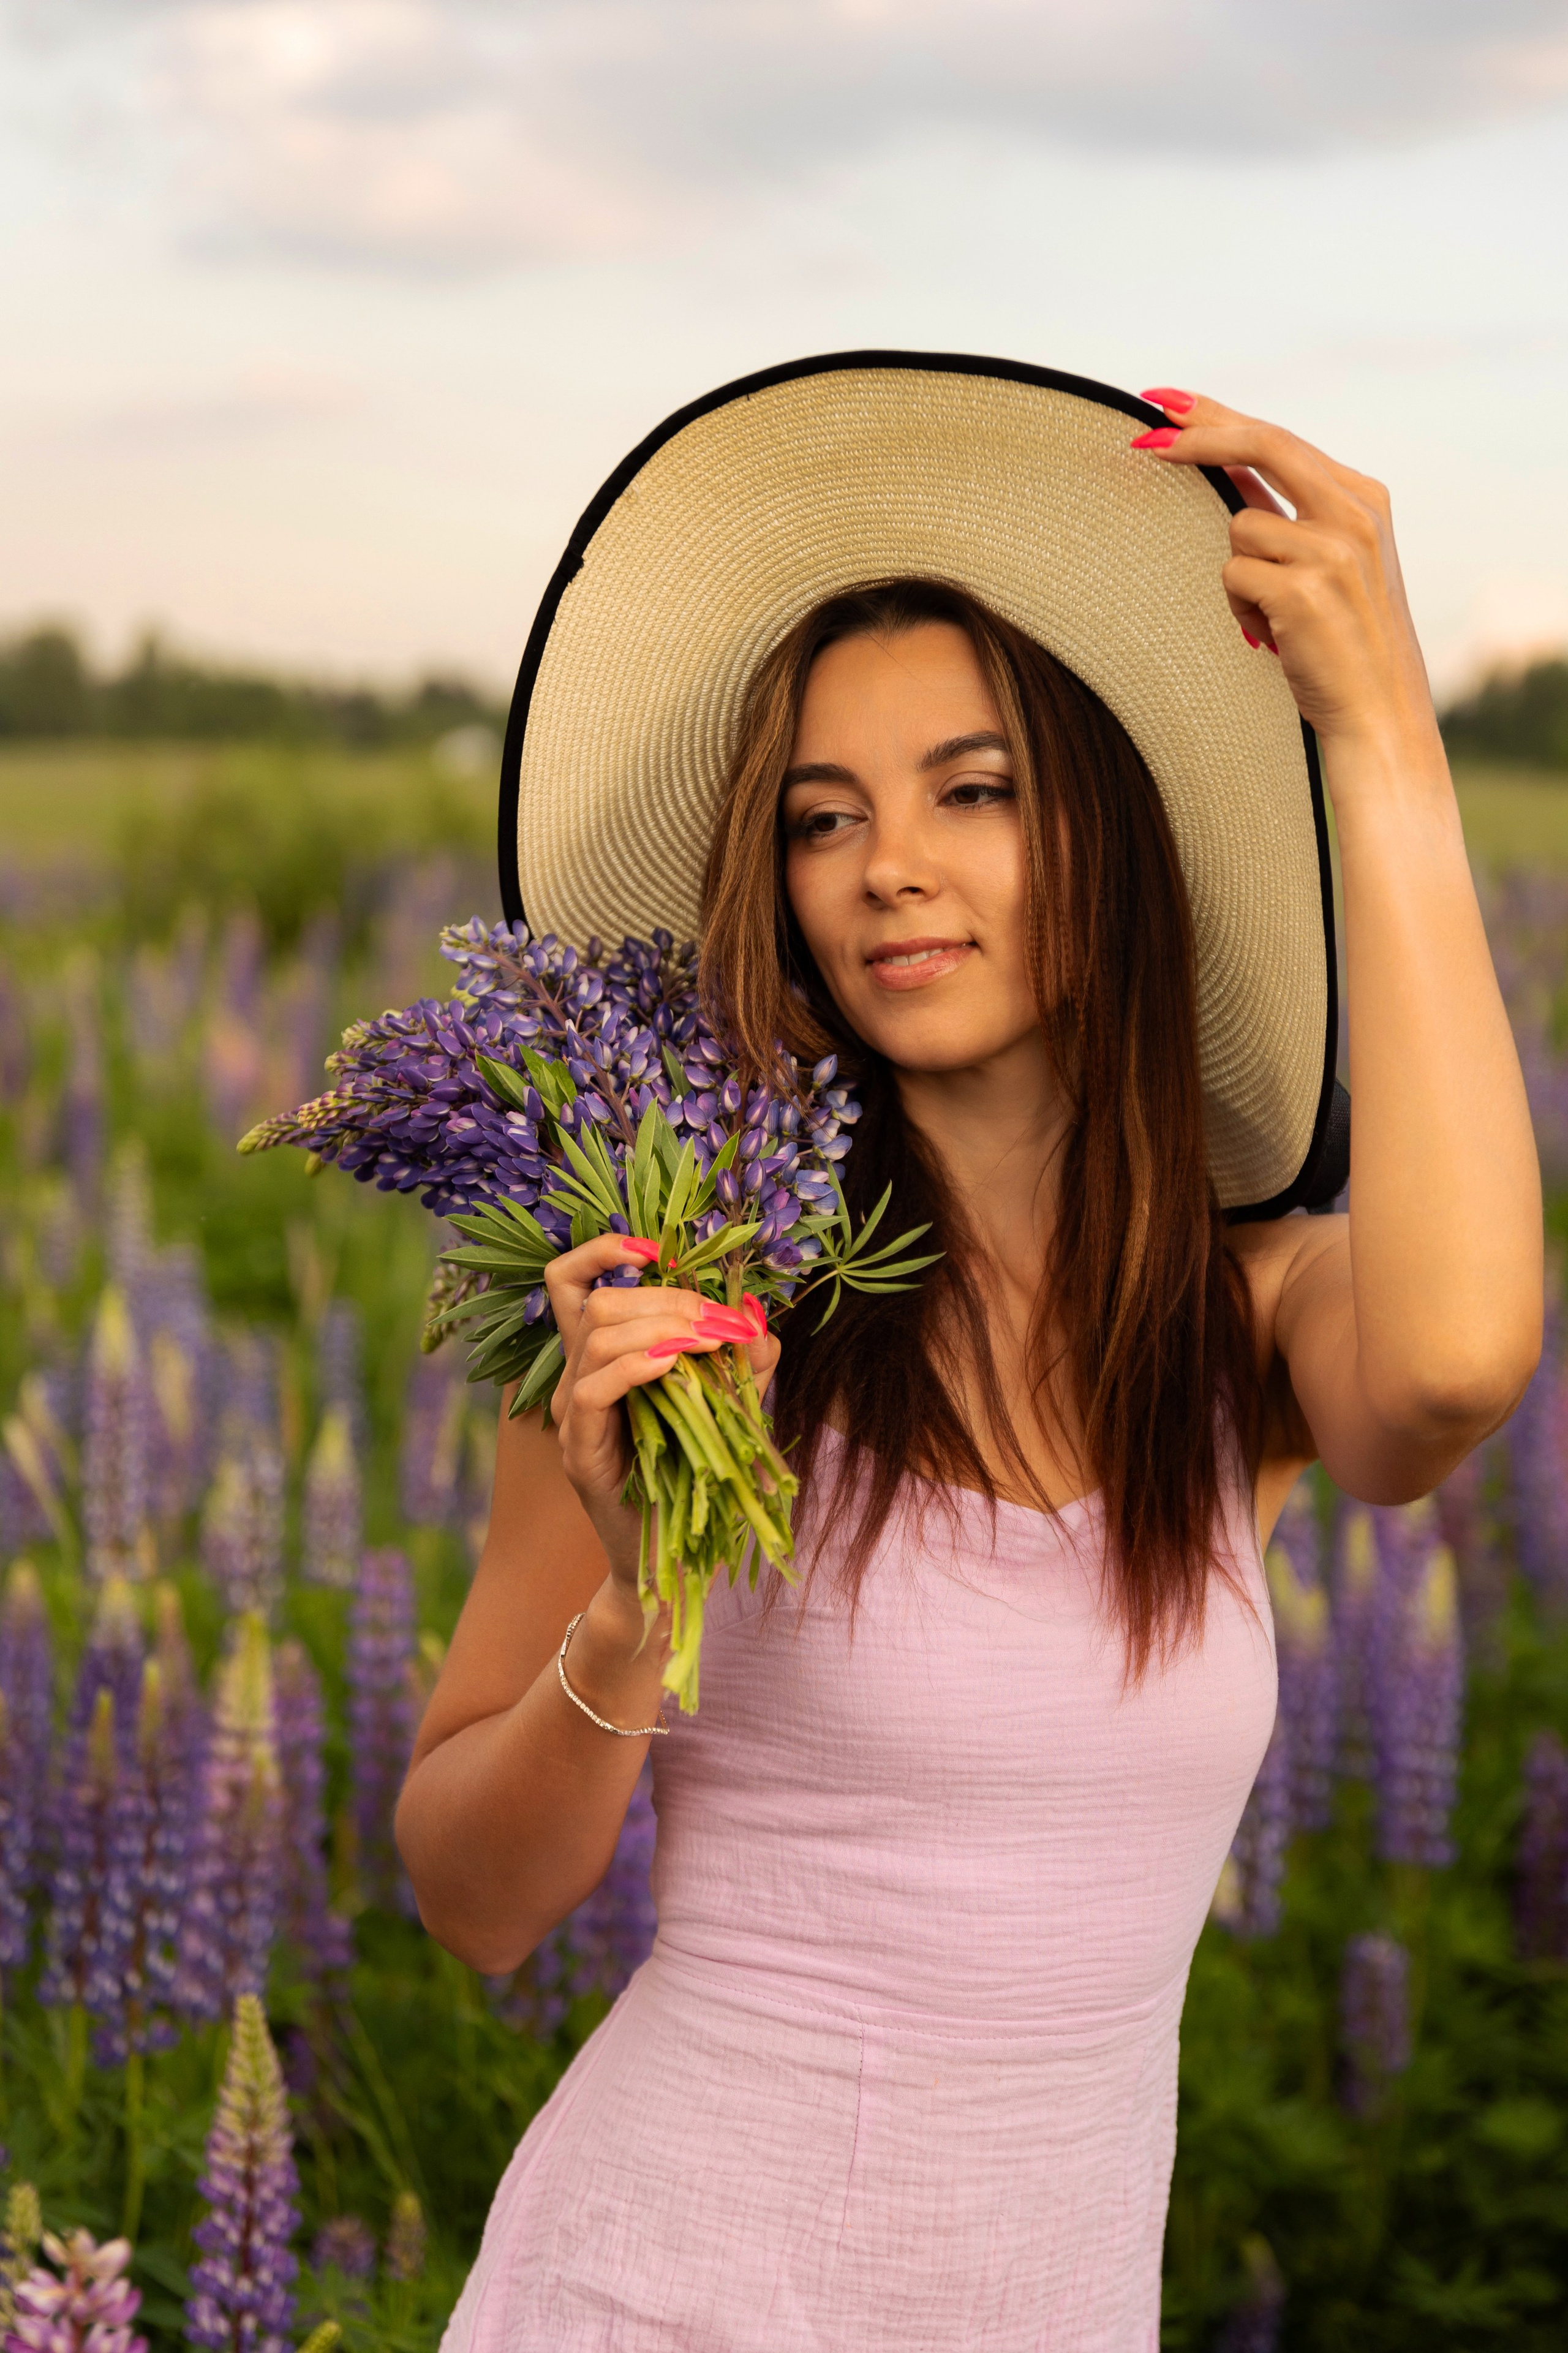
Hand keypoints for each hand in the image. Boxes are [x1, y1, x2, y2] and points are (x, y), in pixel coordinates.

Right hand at [544, 1233, 780, 1587]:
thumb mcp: (730, 1407)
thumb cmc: (696, 1478)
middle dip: (665, 1297)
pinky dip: (636, 1365)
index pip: (569, 1283)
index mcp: (601, 1359)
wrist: (674, 1558)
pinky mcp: (579, 1452)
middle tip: (719, 1322)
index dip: (600, 1251)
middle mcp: (577, 1380)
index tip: (653, 1248)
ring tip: (708, 1342)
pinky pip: (593, 1389)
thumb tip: (755, 1315)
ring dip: (661, 1326)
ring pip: (595, 1335)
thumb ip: (745, 1362)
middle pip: (597, 1302)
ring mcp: (573, 1416)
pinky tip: (673, 1366)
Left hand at [1133, 390, 1443, 771]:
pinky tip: (1275, 635)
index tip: (1168, 402)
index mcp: (1363, 498)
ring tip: (1275, 617)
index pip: (1278, 438)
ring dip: (1240, 577)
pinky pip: (1233, 577)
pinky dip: (1241, 608)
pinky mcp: (1304, 590)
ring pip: (1238, 529)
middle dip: (1197, 436)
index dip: (1218, 417)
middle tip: (1143, 435)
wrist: (1378, 711)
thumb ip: (1285, 512)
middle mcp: (1353, 513)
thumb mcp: (1327, 562)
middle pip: (1260, 445)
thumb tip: (1224, 468)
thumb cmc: (1344, 642)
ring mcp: (1332, 549)